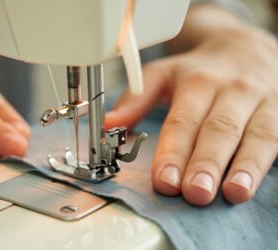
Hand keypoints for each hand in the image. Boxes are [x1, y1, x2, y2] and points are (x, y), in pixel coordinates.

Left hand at [106, 15, 277, 204]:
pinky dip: (267, 162)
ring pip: (256, 134)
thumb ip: (136, 99)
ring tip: (233, 193)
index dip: (173, 152)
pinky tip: (255, 182)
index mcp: (197, 82)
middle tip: (195, 193)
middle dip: (206, 163)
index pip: (183, 120)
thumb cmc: (199, 70)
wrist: (245, 49)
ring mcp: (262, 101)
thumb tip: (108, 124)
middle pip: (218, 129)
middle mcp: (231, 90)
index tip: (164, 181)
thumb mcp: (162, 75)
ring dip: (244, 166)